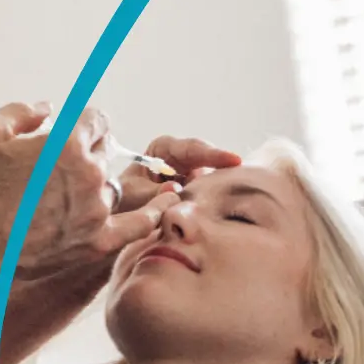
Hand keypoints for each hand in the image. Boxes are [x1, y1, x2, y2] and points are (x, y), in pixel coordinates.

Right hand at [0, 101, 166, 280]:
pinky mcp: (99, 242)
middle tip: (62, 170)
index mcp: (67, 143)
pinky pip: (139, 224)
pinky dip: (153, 213)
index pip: (97, 121)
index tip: (74, 134)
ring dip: (97, 187)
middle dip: (87, 154)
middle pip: (105, 151)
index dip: (83, 125)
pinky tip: (167, 204)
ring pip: (112, 187)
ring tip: (71, 199)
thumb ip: (20, 112)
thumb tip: (47, 108)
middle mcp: (90, 174)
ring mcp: (98, 210)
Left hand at [112, 136, 245, 214]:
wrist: (119, 216)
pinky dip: (211, 202)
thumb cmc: (122, 198)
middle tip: (244, 179)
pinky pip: (208, 194)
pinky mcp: (195, 191)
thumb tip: (175, 188)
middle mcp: (181, 158)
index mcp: (164, 148)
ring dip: (217, 189)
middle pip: (208, 161)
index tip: (235, 160)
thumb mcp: (133, 195)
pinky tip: (219, 211)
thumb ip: (152, 192)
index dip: (214, 154)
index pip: (192, 148)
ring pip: (211, 179)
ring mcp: (191, 174)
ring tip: (229, 198)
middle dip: (222, 170)